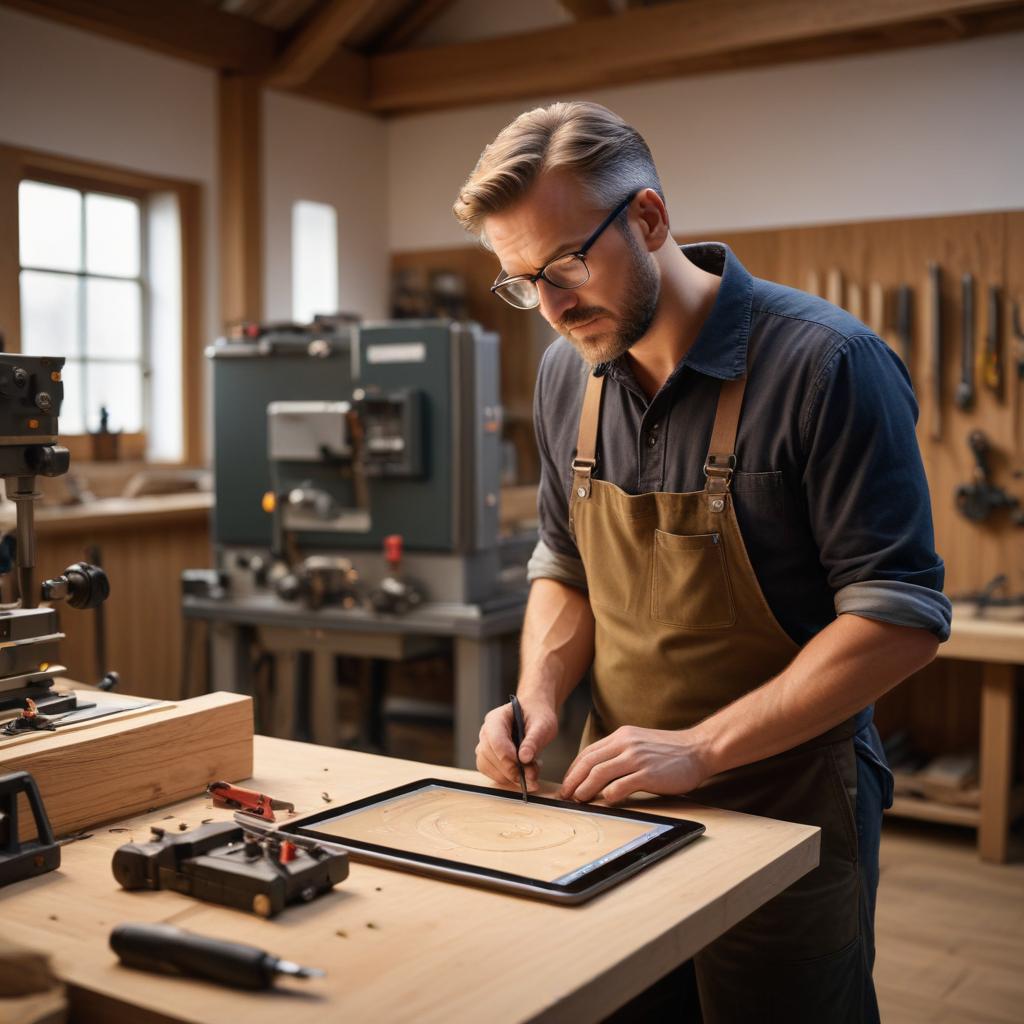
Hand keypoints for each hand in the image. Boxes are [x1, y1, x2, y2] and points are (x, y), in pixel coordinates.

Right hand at [476, 700, 557, 791]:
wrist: (535, 714)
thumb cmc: (537, 715)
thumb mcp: (542, 724)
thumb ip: (533, 740)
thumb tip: (524, 758)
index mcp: (496, 718)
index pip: (495, 740)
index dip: (507, 756)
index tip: (524, 764)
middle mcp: (486, 732)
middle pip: (488, 755)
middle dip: (510, 769)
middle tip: (532, 774)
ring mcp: (485, 745)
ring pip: (487, 767)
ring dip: (508, 776)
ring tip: (531, 772)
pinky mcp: (489, 758)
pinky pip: (491, 773)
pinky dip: (507, 779)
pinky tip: (523, 773)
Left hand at [559, 726, 714, 803]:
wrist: (698, 749)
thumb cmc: (669, 751)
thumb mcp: (639, 743)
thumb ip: (620, 753)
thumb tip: (597, 773)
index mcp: (622, 736)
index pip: (589, 752)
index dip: (574, 769)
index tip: (568, 783)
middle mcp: (626, 744)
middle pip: (589, 762)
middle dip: (573, 780)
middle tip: (566, 795)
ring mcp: (637, 758)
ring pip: (600, 773)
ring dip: (585, 789)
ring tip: (579, 800)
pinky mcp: (648, 774)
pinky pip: (620, 786)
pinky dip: (609, 795)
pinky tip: (606, 801)